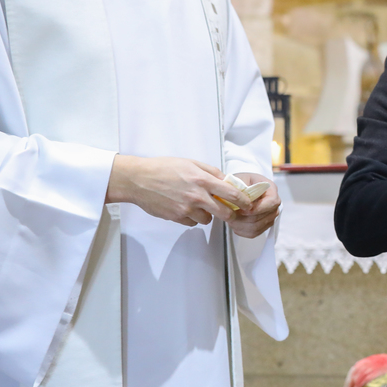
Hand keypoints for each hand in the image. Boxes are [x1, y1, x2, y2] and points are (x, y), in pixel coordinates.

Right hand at [106, 155, 248, 225]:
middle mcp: (196, 196)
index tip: (248, 204)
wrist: (138, 180)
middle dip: (230, 214)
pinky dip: (192, 218)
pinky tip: (185, 208)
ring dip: (208, 215)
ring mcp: (186, 209)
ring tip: (198, 204)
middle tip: (230, 211)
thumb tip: (227, 180)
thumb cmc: (163, 168)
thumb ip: (211, 172)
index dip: (243, 201)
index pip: (231, 193)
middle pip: (224, 213)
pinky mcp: (177, 217)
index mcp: (202, 180)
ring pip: (208, 220)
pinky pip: (193, 223)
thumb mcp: (191, 163)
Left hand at [226, 172, 280, 238]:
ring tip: (230, 220)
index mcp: (271, 189)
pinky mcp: (264, 225)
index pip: (271, 202)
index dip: (257, 208)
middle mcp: (274, 204)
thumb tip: (240, 201)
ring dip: (240, 225)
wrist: (242, 186)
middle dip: (244, 219)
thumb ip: (242, 189)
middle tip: (230, 215)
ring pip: (257, 227)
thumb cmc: (242, 181)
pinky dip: (242, 231)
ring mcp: (270, 216)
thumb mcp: (240, 179)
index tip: (241, 209)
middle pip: (263, 218)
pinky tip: (234, 224)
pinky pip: (254, 233)